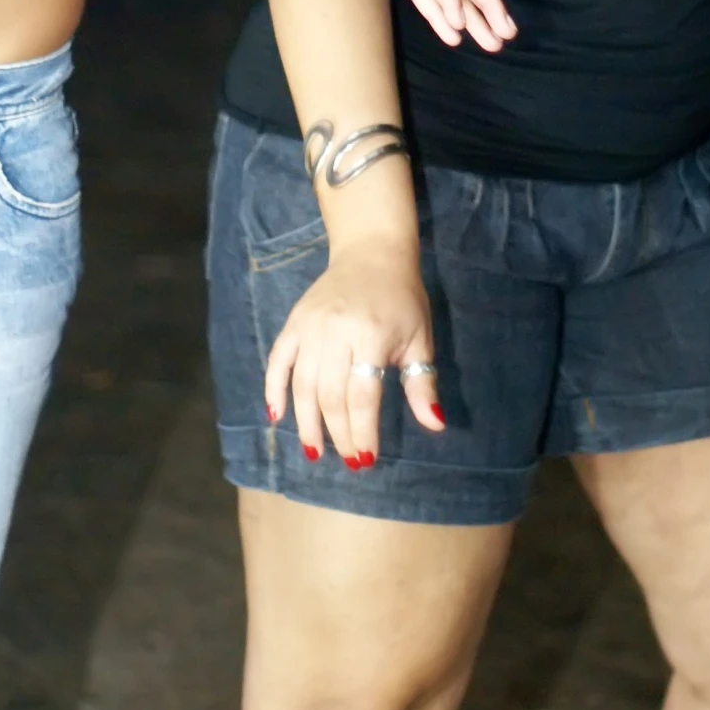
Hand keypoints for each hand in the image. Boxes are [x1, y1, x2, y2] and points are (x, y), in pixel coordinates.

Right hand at [263, 239, 443, 465]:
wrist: (372, 251)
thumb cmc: (402, 299)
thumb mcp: (421, 338)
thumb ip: (422, 383)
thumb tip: (435, 425)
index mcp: (373, 335)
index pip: (363, 395)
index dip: (363, 431)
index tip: (366, 458)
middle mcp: (337, 331)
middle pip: (330, 395)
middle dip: (338, 433)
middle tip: (346, 459)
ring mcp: (311, 325)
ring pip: (302, 384)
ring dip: (306, 422)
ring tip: (314, 451)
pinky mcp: (295, 321)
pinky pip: (278, 360)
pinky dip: (273, 389)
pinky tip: (277, 417)